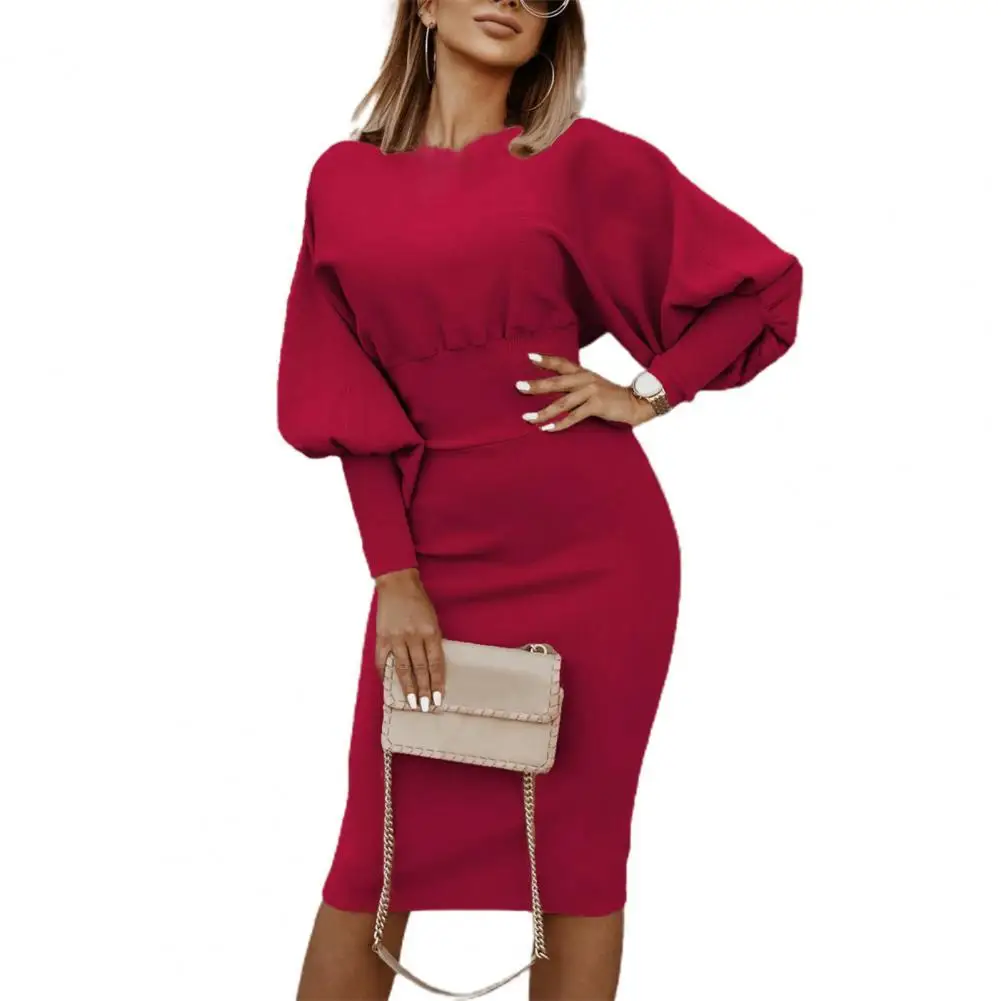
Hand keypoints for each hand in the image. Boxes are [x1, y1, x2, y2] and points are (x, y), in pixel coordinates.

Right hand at [373, 568, 444, 711]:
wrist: (397, 584)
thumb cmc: (418, 602)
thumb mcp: (433, 619)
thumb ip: (433, 641)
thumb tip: (433, 667)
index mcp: (430, 631)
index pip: (435, 663)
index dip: (437, 681)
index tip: (439, 697)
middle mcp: (413, 636)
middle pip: (420, 669)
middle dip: (424, 690)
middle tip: (426, 707)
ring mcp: (396, 637)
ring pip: (403, 668)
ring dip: (408, 688)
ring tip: (412, 703)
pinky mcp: (382, 637)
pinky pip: (382, 660)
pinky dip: (385, 674)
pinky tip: (389, 686)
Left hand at [516, 353, 655, 430]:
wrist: (635, 404)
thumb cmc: (611, 398)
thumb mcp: (593, 386)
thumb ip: (575, 386)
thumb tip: (552, 390)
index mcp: (583, 373)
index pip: (562, 363)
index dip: (546, 360)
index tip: (529, 357)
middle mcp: (585, 379)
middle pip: (556, 382)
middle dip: (536, 385)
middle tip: (518, 387)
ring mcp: (591, 391)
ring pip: (562, 403)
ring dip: (543, 412)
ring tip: (528, 418)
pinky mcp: (597, 405)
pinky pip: (574, 416)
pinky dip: (559, 424)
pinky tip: (547, 429)